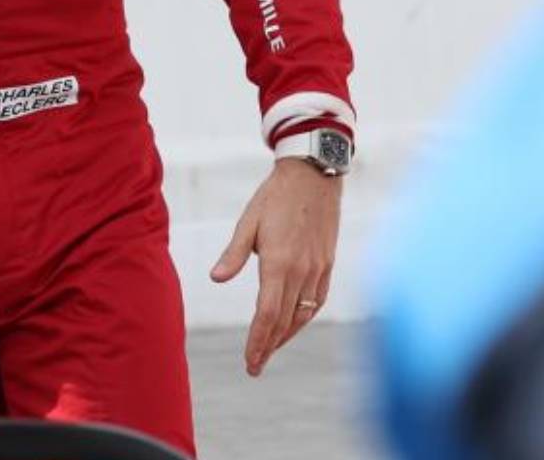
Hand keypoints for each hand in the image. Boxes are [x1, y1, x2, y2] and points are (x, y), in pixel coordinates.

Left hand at [210, 158, 342, 375]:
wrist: (314, 176)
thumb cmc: (275, 197)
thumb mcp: (248, 222)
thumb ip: (234, 253)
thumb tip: (216, 278)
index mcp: (279, 262)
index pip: (267, 314)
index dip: (258, 341)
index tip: (250, 361)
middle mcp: (301, 271)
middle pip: (284, 320)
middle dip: (268, 346)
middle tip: (254, 366)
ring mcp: (318, 269)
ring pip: (302, 314)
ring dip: (285, 336)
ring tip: (269, 349)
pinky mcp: (328, 265)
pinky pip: (317, 301)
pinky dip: (303, 318)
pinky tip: (292, 324)